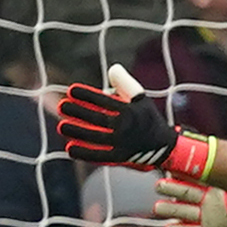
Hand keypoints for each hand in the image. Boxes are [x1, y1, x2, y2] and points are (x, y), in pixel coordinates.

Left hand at [56, 80, 180, 167]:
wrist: (164, 147)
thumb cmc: (147, 118)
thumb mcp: (142, 99)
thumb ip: (126, 84)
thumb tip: (112, 68)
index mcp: (130, 110)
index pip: (104, 100)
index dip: (87, 95)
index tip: (72, 90)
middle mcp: (126, 126)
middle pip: (97, 118)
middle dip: (78, 111)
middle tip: (62, 106)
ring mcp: (123, 142)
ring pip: (95, 136)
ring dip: (77, 131)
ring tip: (61, 126)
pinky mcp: (120, 157)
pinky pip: (99, 155)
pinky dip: (84, 153)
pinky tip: (70, 148)